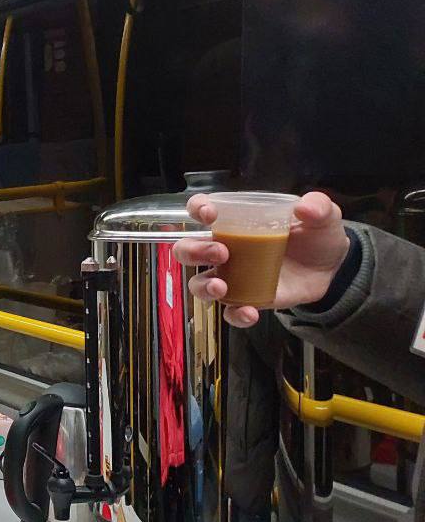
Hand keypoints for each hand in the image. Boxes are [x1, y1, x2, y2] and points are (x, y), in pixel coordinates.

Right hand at [172, 191, 349, 328]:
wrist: (333, 271)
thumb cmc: (317, 237)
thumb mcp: (324, 216)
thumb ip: (318, 207)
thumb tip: (304, 208)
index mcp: (236, 221)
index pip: (202, 210)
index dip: (197, 209)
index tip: (209, 214)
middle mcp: (226, 248)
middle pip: (188, 250)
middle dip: (194, 251)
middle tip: (220, 252)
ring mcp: (232, 276)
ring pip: (198, 283)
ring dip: (204, 286)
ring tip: (221, 287)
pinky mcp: (245, 299)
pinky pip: (229, 312)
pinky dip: (235, 314)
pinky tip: (249, 312)